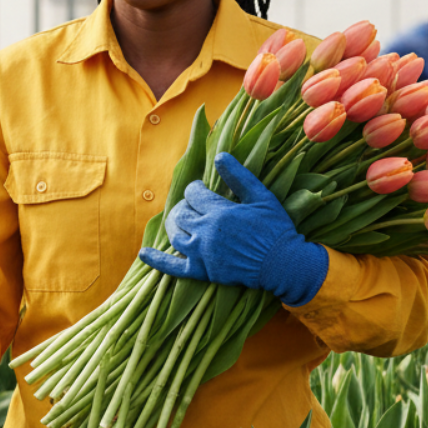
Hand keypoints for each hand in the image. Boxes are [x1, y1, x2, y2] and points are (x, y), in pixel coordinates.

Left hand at [138, 153, 328, 306]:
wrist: (283, 264)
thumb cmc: (276, 229)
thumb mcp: (261, 196)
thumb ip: (239, 176)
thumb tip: (219, 155)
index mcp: (219, 211)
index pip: (193, 194)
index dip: (195, 189)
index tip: (201, 189)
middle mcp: (205, 231)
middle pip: (182, 213)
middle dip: (185, 206)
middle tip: (194, 206)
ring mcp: (202, 253)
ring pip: (175, 235)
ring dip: (175, 225)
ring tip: (181, 221)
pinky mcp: (203, 272)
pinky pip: (173, 267)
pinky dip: (157, 260)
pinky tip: (144, 253)